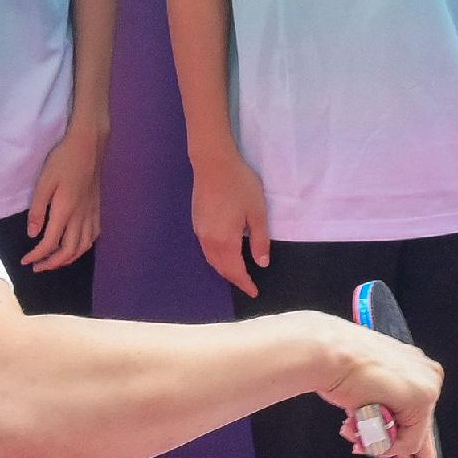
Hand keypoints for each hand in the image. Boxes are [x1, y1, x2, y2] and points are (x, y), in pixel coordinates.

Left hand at [23, 123, 106, 270]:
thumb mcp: (44, 182)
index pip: (50, 242)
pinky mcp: (97, 208)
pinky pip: (93, 236)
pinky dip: (83, 247)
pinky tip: (75, 245)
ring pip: (83, 246)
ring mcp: (91, 213)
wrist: (88, 145)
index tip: (25, 260)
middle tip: (37, 267)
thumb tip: (32, 234)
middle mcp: (81, 217)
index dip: (37, 255)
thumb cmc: (62, 160)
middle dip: (52, 263)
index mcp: (65, 211)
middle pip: (69, 251)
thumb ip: (37, 210)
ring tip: (54, 261)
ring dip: (68, 258)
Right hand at [192, 152, 272, 298]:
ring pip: (211, 260)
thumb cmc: (240, 185)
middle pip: (221, 268)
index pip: (235, 270)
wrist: (213, 164)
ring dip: (224, 270)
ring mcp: (199, 232)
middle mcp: (209, 240)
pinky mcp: (197, 222)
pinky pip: (206, 250)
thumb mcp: (257, 212)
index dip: (245, 283)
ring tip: (237, 274)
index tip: (254, 293)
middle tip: (248, 286)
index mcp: (225, 240)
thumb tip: (261, 263)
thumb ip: (260, 240)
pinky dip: (216, 259)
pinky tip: (224, 255)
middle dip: (234, 279)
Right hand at [317, 318, 446, 457]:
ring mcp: (428, 387)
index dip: (419, 446)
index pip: (420, 414)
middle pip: (417, 427)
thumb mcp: (367, 390)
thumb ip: (382, 409)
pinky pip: (408, 441)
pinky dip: (386, 443)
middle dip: (390, 444)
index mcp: (415, 367)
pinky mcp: (422, 399)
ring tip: (354, 426)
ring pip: (411, 438)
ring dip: (379, 441)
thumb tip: (383, 435)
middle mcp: (428, 375)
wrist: (330, 354)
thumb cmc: (339, 366)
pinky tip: (362, 424)